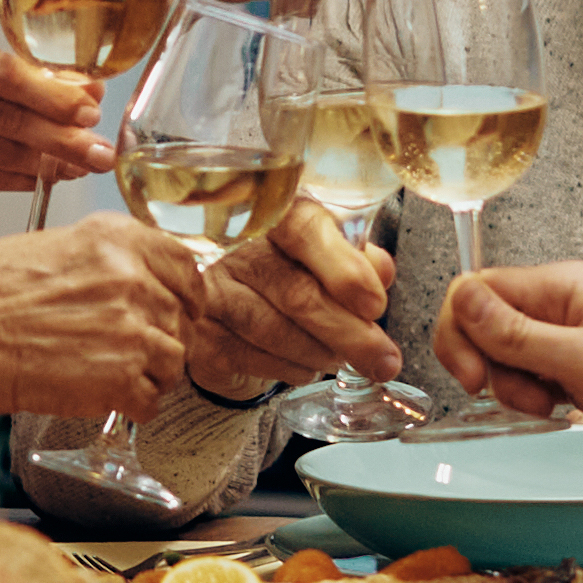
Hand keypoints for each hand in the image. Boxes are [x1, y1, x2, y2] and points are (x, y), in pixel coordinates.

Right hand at [0, 26, 111, 208]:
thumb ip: (27, 81)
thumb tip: (91, 93)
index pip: (5, 70)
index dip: (53, 94)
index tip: (92, 111)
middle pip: (4, 114)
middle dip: (61, 135)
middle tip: (100, 151)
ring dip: (46, 163)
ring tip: (80, 168)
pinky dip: (20, 180)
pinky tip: (45, 179)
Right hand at [0, 215, 203, 418]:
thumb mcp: (55, 246)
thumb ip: (109, 259)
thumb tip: (139, 279)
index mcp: (119, 239)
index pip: (187, 267)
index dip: (185, 294)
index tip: (177, 308)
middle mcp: (133, 280)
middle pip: (183, 319)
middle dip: (161, 337)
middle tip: (127, 348)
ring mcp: (132, 331)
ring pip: (174, 362)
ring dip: (149, 373)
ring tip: (109, 373)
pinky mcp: (119, 380)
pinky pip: (151, 401)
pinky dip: (131, 405)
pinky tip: (100, 395)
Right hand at [192, 198, 395, 397]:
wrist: (227, 303)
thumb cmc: (287, 272)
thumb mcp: (326, 254)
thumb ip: (355, 257)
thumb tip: (380, 271)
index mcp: (273, 214)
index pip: (305, 231)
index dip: (344, 269)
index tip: (374, 305)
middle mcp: (234, 246)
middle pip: (297, 293)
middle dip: (350, 334)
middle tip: (382, 359)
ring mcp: (210, 290)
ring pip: (276, 331)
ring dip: (321, 353)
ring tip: (339, 356)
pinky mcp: (200, 333)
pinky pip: (253, 358)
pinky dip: (292, 368)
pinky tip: (306, 364)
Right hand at [436, 264, 582, 481]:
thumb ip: (517, 333)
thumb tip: (464, 297)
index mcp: (565, 289)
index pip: (479, 290)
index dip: (463, 331)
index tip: (474, 374)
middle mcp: (565, 313)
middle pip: (487, 327)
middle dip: (489, 367)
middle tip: (522, 394)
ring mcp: (574, 348)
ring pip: (508, 360)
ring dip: (515, 390)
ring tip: (554, 406)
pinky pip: (535, 384)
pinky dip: (536, 402)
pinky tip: (563, 412)